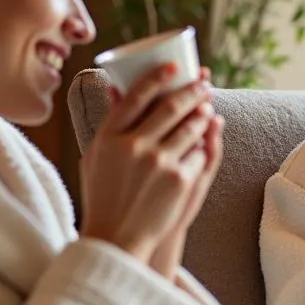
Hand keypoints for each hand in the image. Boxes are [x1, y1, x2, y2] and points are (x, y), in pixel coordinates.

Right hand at [78, 63, 213, 265]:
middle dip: (191, 90)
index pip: (136, 96)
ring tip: (208, 109)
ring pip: (190, 128)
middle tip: (204, 83)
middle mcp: (133, 146)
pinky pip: (198, 154)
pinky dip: (201, 148)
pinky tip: (205, 142)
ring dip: (202, 114)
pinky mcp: (179, 179)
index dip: (158, 77)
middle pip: (170, 107)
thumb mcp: (96, 159)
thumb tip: (117, 88)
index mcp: (108, 137)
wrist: (117, 239)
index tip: (174, 66)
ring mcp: (158, 162)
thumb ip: (109, 125)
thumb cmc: (104, 197)